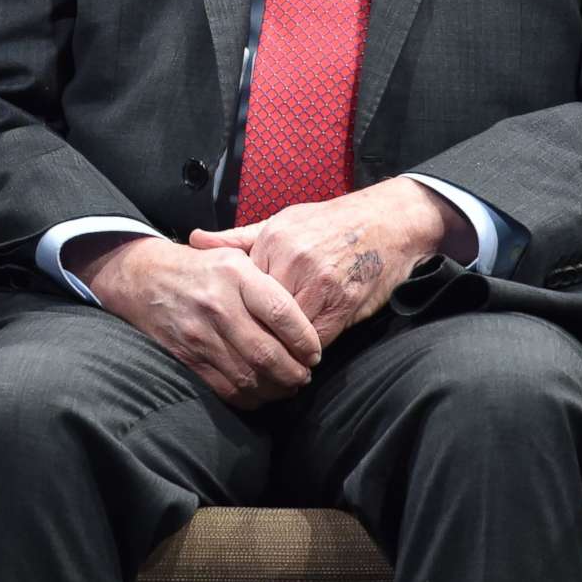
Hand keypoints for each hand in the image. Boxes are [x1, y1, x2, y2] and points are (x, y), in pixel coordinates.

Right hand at [70, 235, 320, 409]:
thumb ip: (270, 280)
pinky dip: (251, 397)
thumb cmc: (203, 268)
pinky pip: (227, 390)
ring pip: (249, 377)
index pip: (281, 312)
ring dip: (277, 389)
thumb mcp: (235, 256)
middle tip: (305, 374)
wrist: (144, 279)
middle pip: (267, 353)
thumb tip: (309, 314)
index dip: (305, 339)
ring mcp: (200, 335)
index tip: (314, 351)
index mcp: (235, 274)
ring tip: (288, 385)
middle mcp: (217, 305)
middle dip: (295, 372)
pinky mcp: (187, 358)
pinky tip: (261, 390)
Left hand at [189, 179, 452, 352]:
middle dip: (255, 332)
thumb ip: (238, 239)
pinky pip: (316, 338)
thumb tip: (193, 239)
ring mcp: (319, 283)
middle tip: (247, 351)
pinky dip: (308, 348)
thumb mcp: (282, 222)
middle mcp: (292, 261)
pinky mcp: (343, 303)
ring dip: (281, 346)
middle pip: (260, 312)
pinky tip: (302, 352)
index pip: (241, 288)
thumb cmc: (330, 223)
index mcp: (272, 241)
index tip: (232, 324)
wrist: (387, 222)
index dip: (237, 310)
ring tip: (273, 359)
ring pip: (286, 329)